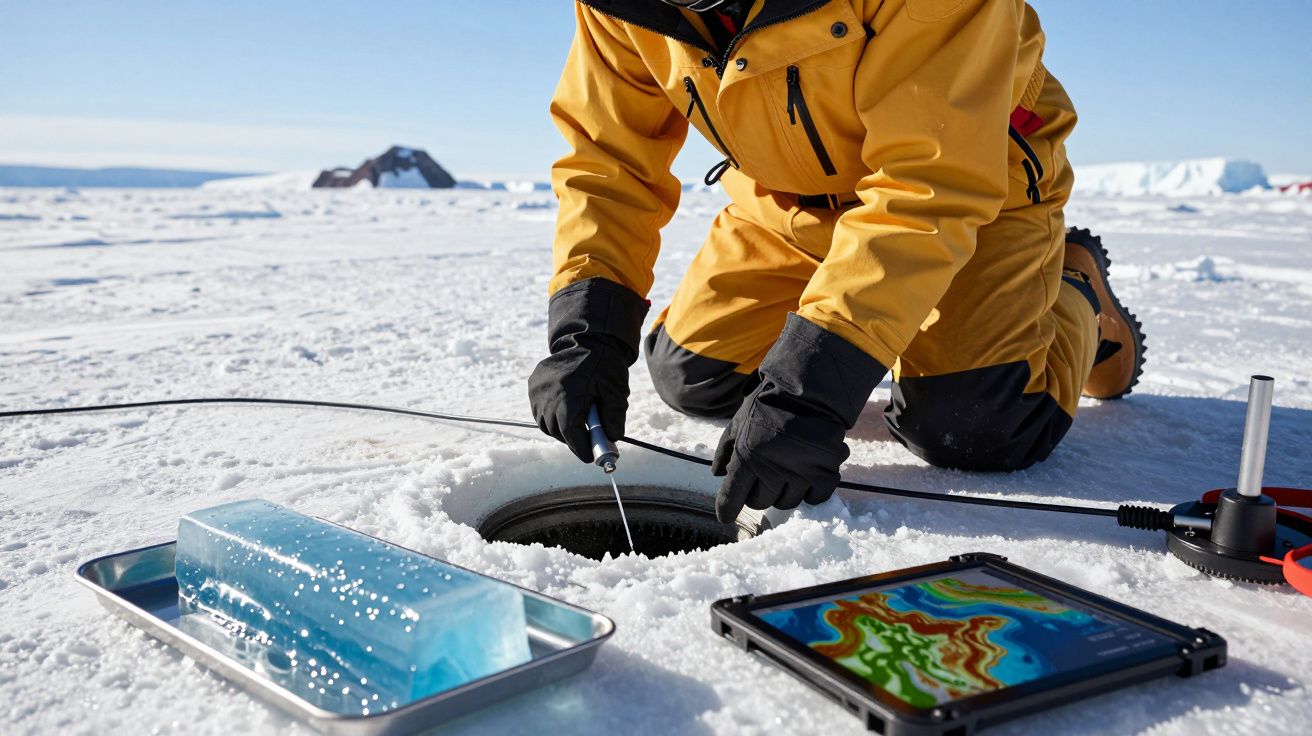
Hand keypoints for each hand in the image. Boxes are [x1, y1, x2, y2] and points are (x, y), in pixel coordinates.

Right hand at [528, 278, 647, 461]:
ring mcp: (537, 391)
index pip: (572, 436)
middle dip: (573, 439)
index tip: (590, 457)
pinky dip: (550, 415)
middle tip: (587, 441)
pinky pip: (539, 411)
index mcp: (569, 399)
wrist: (586, 339)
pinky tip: (564, 409)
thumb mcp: (617, 391)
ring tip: (576, 423)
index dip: (582, 449)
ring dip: (560, 428)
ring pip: (546, 424)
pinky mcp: (533, 385)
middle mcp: (548, 397)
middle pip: (558, 432)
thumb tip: (611, 440)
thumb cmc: (604, 366)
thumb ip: (615, 418)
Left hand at [712, 314, 885, 521]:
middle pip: (761, 502)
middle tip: (762, 477)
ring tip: (786, 471)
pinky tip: (806, 474)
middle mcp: (772, 470)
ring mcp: (800, 474)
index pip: (731, 497)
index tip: (725, 515)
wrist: (808, 391)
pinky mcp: (825, 473)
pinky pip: (815, 497)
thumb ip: (725, 450)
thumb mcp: (738, 423)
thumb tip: (716, 475)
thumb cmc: (767, 406)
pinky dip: (810, 490)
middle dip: (757, 493)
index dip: (726, 509)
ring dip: (783, 491)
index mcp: (746, 458)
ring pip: (787, 502)